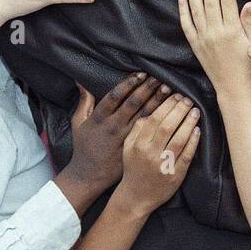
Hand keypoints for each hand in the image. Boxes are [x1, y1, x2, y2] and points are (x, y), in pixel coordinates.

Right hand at [65, 73, 170, 190]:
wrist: (89, 176)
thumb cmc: (83, 147)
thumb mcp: (79, 123)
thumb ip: (84, 102)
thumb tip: (80, 80)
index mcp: (100, 118)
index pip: (115, 96)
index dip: (128, 83)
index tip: (140, 73)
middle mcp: (114, 127)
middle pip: (133, 104)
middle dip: (147, 89)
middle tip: (160, 78)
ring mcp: (125, 139)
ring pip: (145, 118)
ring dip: (158, 103)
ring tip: (170, 91)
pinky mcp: (134, 150)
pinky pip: (151, 134)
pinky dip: (161, 124)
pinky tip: (172, 115)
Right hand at [110, 92, 200, 217]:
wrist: (136, 196)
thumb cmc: (133, 168)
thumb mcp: (128, 147)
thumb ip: (137, 129)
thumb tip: (151, 111)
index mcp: (138, 145)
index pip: (154, 119)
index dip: (167, 106)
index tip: (176, 96)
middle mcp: (150, 154)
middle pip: (168, 126)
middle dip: (180, 110)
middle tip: (188, 100)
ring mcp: (164, 165)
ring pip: (179, 139)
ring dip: (189, 123)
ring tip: (195, 111)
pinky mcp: (175, 175)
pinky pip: (187, 155)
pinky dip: (193, 141)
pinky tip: (197, 130)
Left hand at [178, 0, 250, 102]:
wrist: (234, 90)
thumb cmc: (249, 68)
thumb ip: (249, 23)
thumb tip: (248, 3)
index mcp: (232, 30)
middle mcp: (215, 32)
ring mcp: (203, 39)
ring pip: (195, 9)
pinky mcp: (195, 46)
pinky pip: (186, 26)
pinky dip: (183, 11)